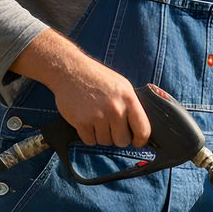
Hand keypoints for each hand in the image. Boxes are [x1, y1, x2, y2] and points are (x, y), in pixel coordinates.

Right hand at [12, 30, 149, 147]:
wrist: (68, 69)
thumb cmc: (98, 79)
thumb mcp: (123, 87)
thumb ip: (133, 107)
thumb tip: (143, 132)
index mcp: (129, 100)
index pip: (143, 131)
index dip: (140, 141)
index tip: (135, 142)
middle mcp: (115, 109)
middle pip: (123, 141)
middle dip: (117, 138)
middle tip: (110, 128)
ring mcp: (97, 115)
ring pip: (106, 142)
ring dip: (101, 136)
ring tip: (96, 121)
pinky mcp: (81, 121)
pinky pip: (90, 141)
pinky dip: (88, 136)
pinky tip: (86, 123)